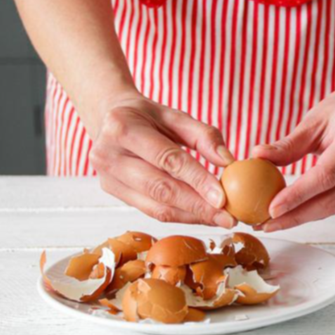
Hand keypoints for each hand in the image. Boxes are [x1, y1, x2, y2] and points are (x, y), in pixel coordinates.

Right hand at [89, 92, 236, 227]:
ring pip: (156, 207)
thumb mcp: (174, 115)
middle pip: (161, 189)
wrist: (107, 118)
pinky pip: (151, 210)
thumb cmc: (146, 116)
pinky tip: (201, 216)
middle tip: (227, 217)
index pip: (167, 159)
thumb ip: (203, 135)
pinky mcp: (112, 192)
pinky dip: (180, 216)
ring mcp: (107, 177)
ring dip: (192, 216)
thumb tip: (227, 161)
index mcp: (123, 127)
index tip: (222, 198)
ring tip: (219, 219)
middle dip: (198, 206)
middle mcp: (109, 154)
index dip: (197, 180)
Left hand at [252, 84, 334, 231]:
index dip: (299, 195)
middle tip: (268, 223)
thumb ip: (288, 144)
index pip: (327, 174)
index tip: (273, 208)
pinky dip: (315, 209)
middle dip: (298, 216)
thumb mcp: (314, 120)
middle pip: (334, 199)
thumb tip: (258, 156)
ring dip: (304, 217)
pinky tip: (294, 211)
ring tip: (273, 221)